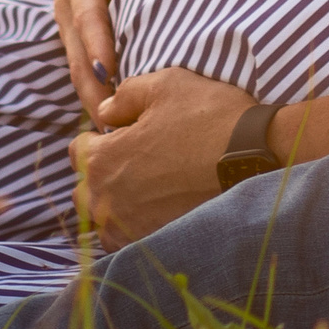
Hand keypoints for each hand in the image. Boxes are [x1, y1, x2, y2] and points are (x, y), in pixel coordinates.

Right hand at [43, 0, 278, 116]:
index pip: (85, 11)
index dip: (96, 42)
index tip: (108, 73)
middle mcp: (67, 0)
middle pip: (77, 51)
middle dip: (91, 87)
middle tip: (111, 123)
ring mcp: (71, 20)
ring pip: (78, 65)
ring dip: (92, 98)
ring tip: (113, 136)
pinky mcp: (82, 31)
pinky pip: (86, 64)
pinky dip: (97, 91)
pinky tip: (117, 120)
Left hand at [72, 67, 252, 245]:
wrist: (252, 158)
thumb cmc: (207, 116)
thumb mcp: (166, 84)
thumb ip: (125, 95)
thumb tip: (104, 111)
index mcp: (103, 159)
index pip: (77, 151)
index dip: (99, 138)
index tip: (124, 134)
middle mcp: (107, 199)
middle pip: (83, 188)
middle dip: (101, 173)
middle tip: (136, 160)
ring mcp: (128, 228)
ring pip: (102, 218)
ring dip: (114, 203)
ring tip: (146, 187)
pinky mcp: (150, 244)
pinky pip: (124, 240)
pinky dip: (132, 227)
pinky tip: (157, 209)